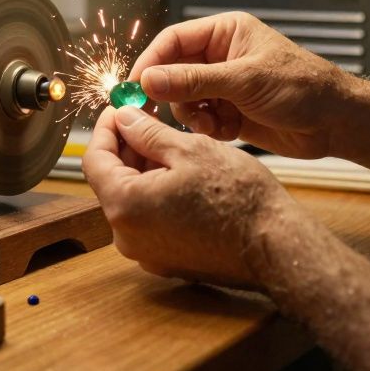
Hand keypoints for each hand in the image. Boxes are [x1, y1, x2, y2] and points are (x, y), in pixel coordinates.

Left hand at [82, 105, 299, 287]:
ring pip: (133, 200)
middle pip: (112, 181)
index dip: (105, 129)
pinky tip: (181, 175)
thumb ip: (146, 133)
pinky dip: (157, 195)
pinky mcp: (167, 260)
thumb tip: (123, 118)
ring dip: (144, 170)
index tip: (118, 110)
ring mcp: (147, 253)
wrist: (276, 245)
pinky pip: (150, 221)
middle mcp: (128, 237)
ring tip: (171, 144)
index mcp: (125, 207)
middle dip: (127, 147)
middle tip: (147, 120)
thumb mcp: (189, 149)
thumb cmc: (239, 198)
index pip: (93, 160)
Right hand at [128, 12, 357, 158]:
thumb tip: (149, 80)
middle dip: (174, 97)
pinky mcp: (229, 112)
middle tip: (170, 115)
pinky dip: (210, 129)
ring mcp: (224, 86)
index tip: (134, 88)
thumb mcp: (244, 80)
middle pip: (172, 73)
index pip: (172, 41)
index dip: (151, 63)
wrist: (336, 122)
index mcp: (224, 33)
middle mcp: (220, 57)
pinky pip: (201, 120)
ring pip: (184, 101)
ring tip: (216, 125)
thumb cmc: (302, 87)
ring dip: (194, 117)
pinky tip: (231, 132)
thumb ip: (194, 81)